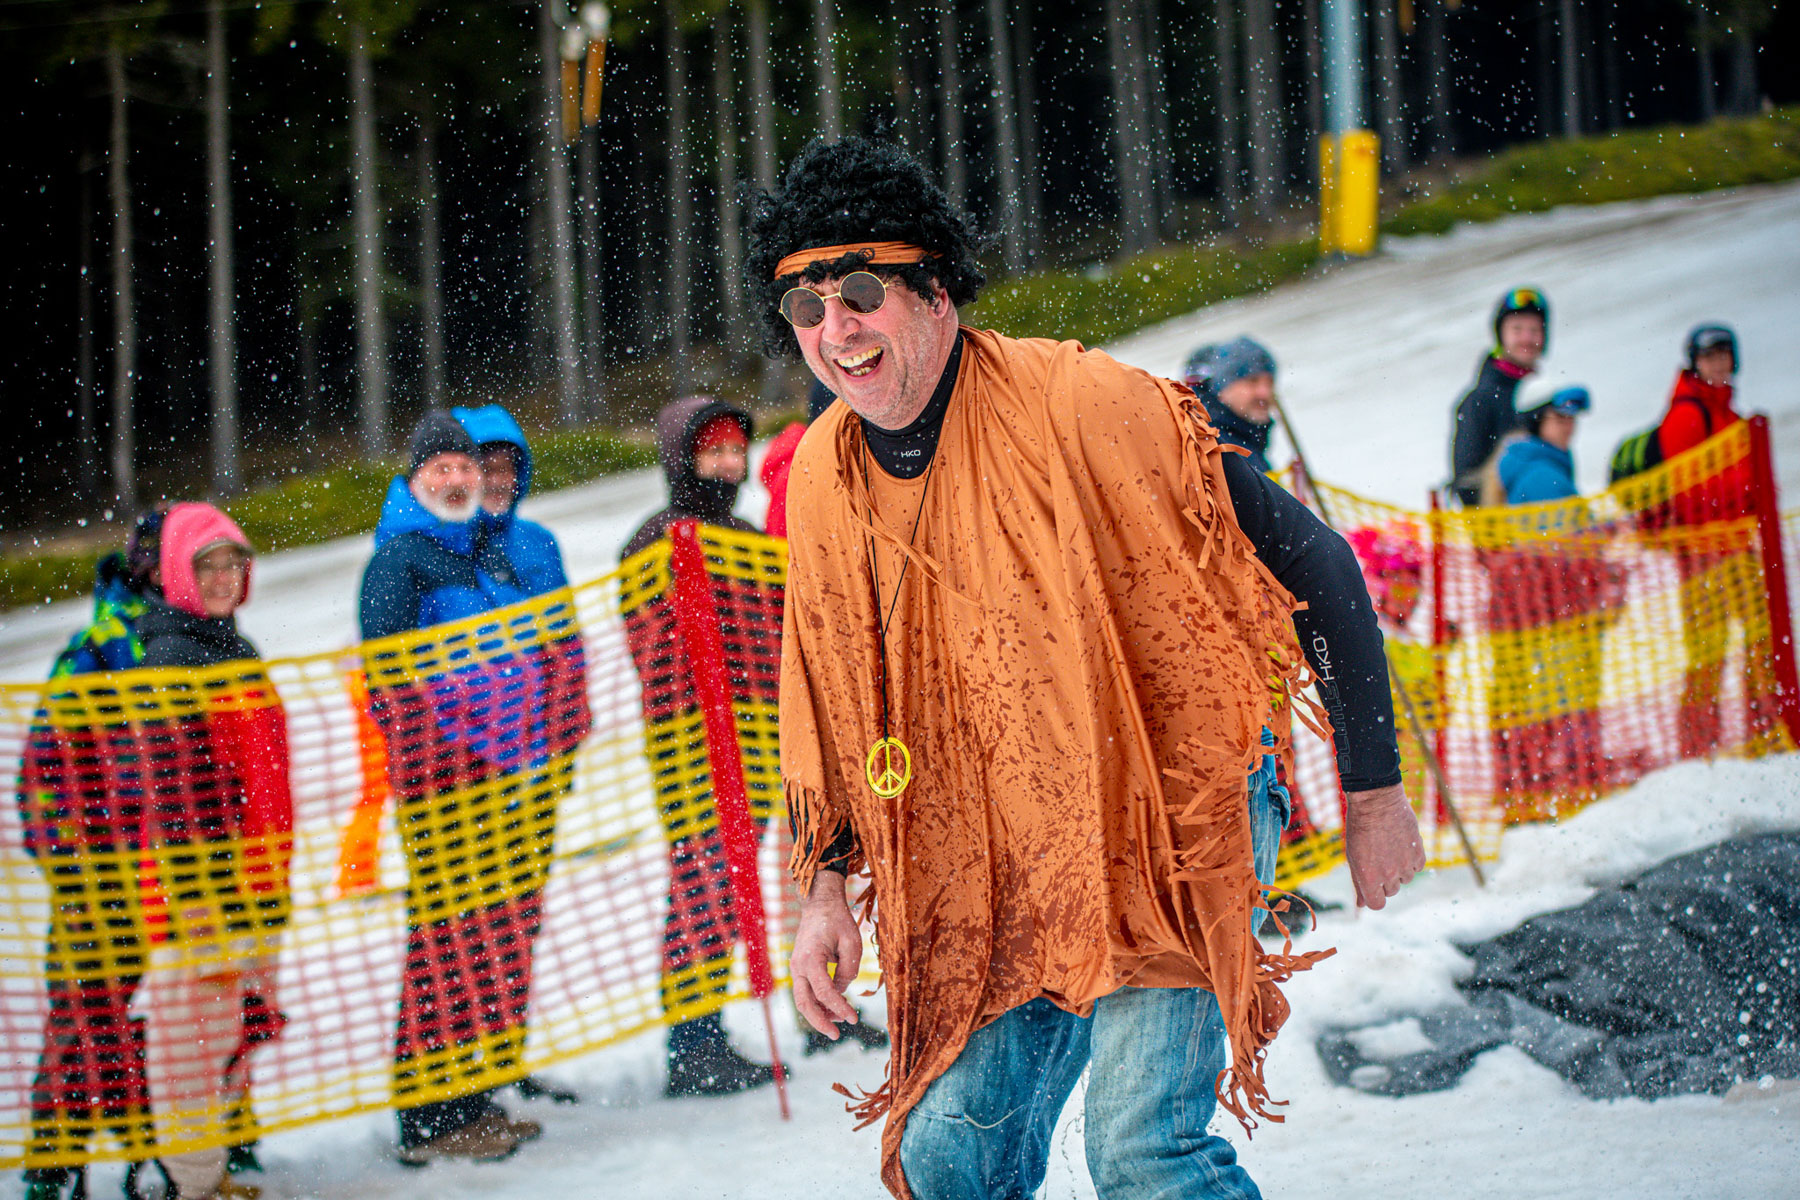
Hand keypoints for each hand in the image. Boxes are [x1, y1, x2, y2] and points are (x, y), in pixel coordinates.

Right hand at [790, 871, 862, 1037]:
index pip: (823, 991)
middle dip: (820, 1022)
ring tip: (840, 1020)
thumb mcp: (852, 943)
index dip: (839, 1007)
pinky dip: (818, 1003)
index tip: (854, 1019)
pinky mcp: (800, 969)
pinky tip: (834, 1008)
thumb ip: (848, 970)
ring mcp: (796, 968)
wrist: (820, 905)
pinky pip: (806, 992)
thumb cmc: (838, 921)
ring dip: (819, 1014)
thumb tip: (842, 992)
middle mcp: (798, 965)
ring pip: (802, 1000)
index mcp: (810, 958)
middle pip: (804, 1002)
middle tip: (836, 1035)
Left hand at [1342, 782, 1425, 909]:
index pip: (1377, 904)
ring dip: (1399, 869)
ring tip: (1389, 848)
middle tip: (1378, 858)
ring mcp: (1405, 865)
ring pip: (1406, 879)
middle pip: (1391, 891)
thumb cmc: (1360, 829)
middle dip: (1385, 880)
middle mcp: (1389, 875)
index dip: (1374, 897)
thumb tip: (1361, 905)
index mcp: (1369, 878)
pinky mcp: (1418, 853)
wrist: (1377, 802)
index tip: (1373, 887)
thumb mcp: (1353, 856)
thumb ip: (1359, 882)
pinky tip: (1401, 844)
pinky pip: (1417, 866)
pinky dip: (1411, 859)